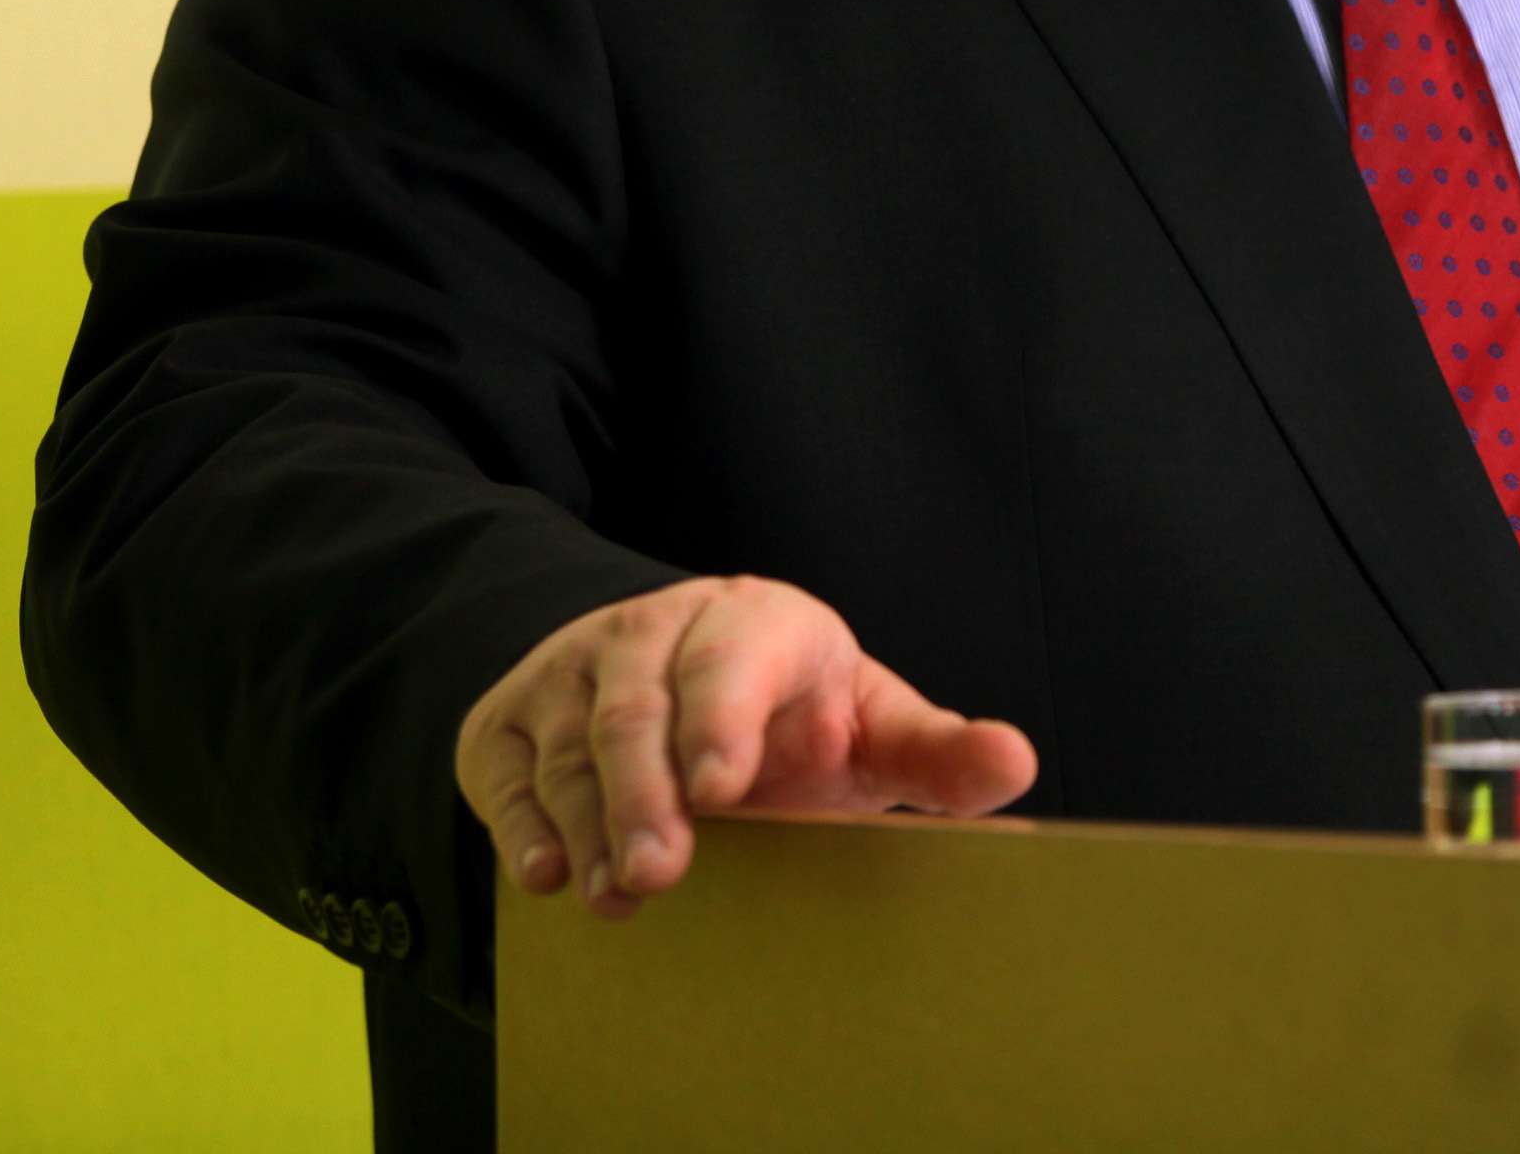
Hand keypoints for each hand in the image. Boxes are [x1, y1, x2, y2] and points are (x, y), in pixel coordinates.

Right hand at [454, 575, 1036, 918]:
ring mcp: (574, 672)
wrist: (680, 682)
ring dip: (588, 826)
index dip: (721, 718)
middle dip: (645, 794)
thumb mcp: (865, 723)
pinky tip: (546, 873)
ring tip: (619, 894)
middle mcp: (655, 634)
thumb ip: (935, 752)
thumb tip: (1014, 763)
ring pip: (568, 749)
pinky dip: (520, 826)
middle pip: (636, 709)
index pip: (731, 657)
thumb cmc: (791, 716)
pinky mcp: (511, 719)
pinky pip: (505, 772)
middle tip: (662, 872)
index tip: (722, 786)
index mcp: (756, 625)